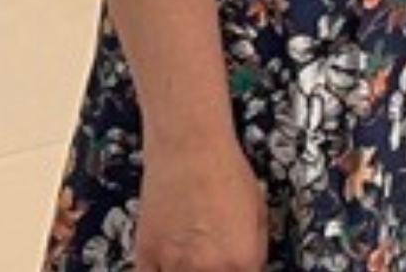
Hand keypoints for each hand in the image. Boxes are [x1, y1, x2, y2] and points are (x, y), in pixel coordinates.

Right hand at [131, 140, 267, 271]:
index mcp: (242, 260)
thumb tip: (249, 268)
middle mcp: (207, 269)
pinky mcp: (145, 256)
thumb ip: (255, 253)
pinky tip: (171, 261)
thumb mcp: (260, 214)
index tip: (237, 267)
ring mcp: (173, 265)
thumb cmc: (225, 172)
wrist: (189, 146)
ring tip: (194, 258)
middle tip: (214, 260)